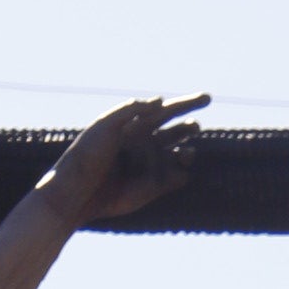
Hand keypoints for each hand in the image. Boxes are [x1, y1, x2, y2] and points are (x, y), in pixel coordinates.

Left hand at [46, 93, 207, 229]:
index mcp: (139, 124)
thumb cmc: (89, 154)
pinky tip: (176, 173)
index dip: (188, 103)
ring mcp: (152, 165)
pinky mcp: (154, 188)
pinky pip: (177, 178)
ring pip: (182, 154)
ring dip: (188, 152)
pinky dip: (181, 174)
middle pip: (179, 130)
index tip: (207, 98)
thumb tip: (160, 101)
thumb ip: (131, 110)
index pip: (169, 110)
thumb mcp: (106, 124)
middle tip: (193, 126)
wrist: (80, 191)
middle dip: (190, 126)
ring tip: (184, 154)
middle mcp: (148, 143)